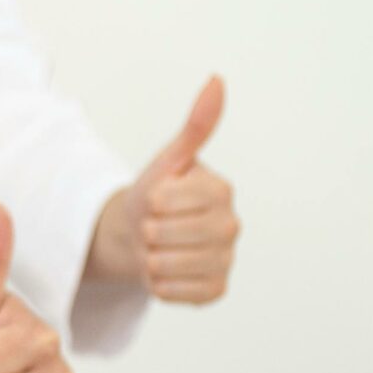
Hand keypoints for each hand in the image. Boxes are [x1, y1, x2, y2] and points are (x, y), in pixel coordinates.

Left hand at [95, 76, 239, 303]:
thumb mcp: (167, 160)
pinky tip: (165, 270)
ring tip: (157, 247)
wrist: (140, 236)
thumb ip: (195, 126)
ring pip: (166, 265)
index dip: (149, 201)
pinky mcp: (215, 290)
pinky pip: (173, 293)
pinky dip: (158, 284)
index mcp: (222, 191)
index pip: (166, 201)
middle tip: (153, 226)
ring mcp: (226, 260)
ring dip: (149, 258)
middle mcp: (232, 226)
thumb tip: (217, 80)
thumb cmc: (155, 195)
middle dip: (147, 231)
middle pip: (164, 235)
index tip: (157, 199)